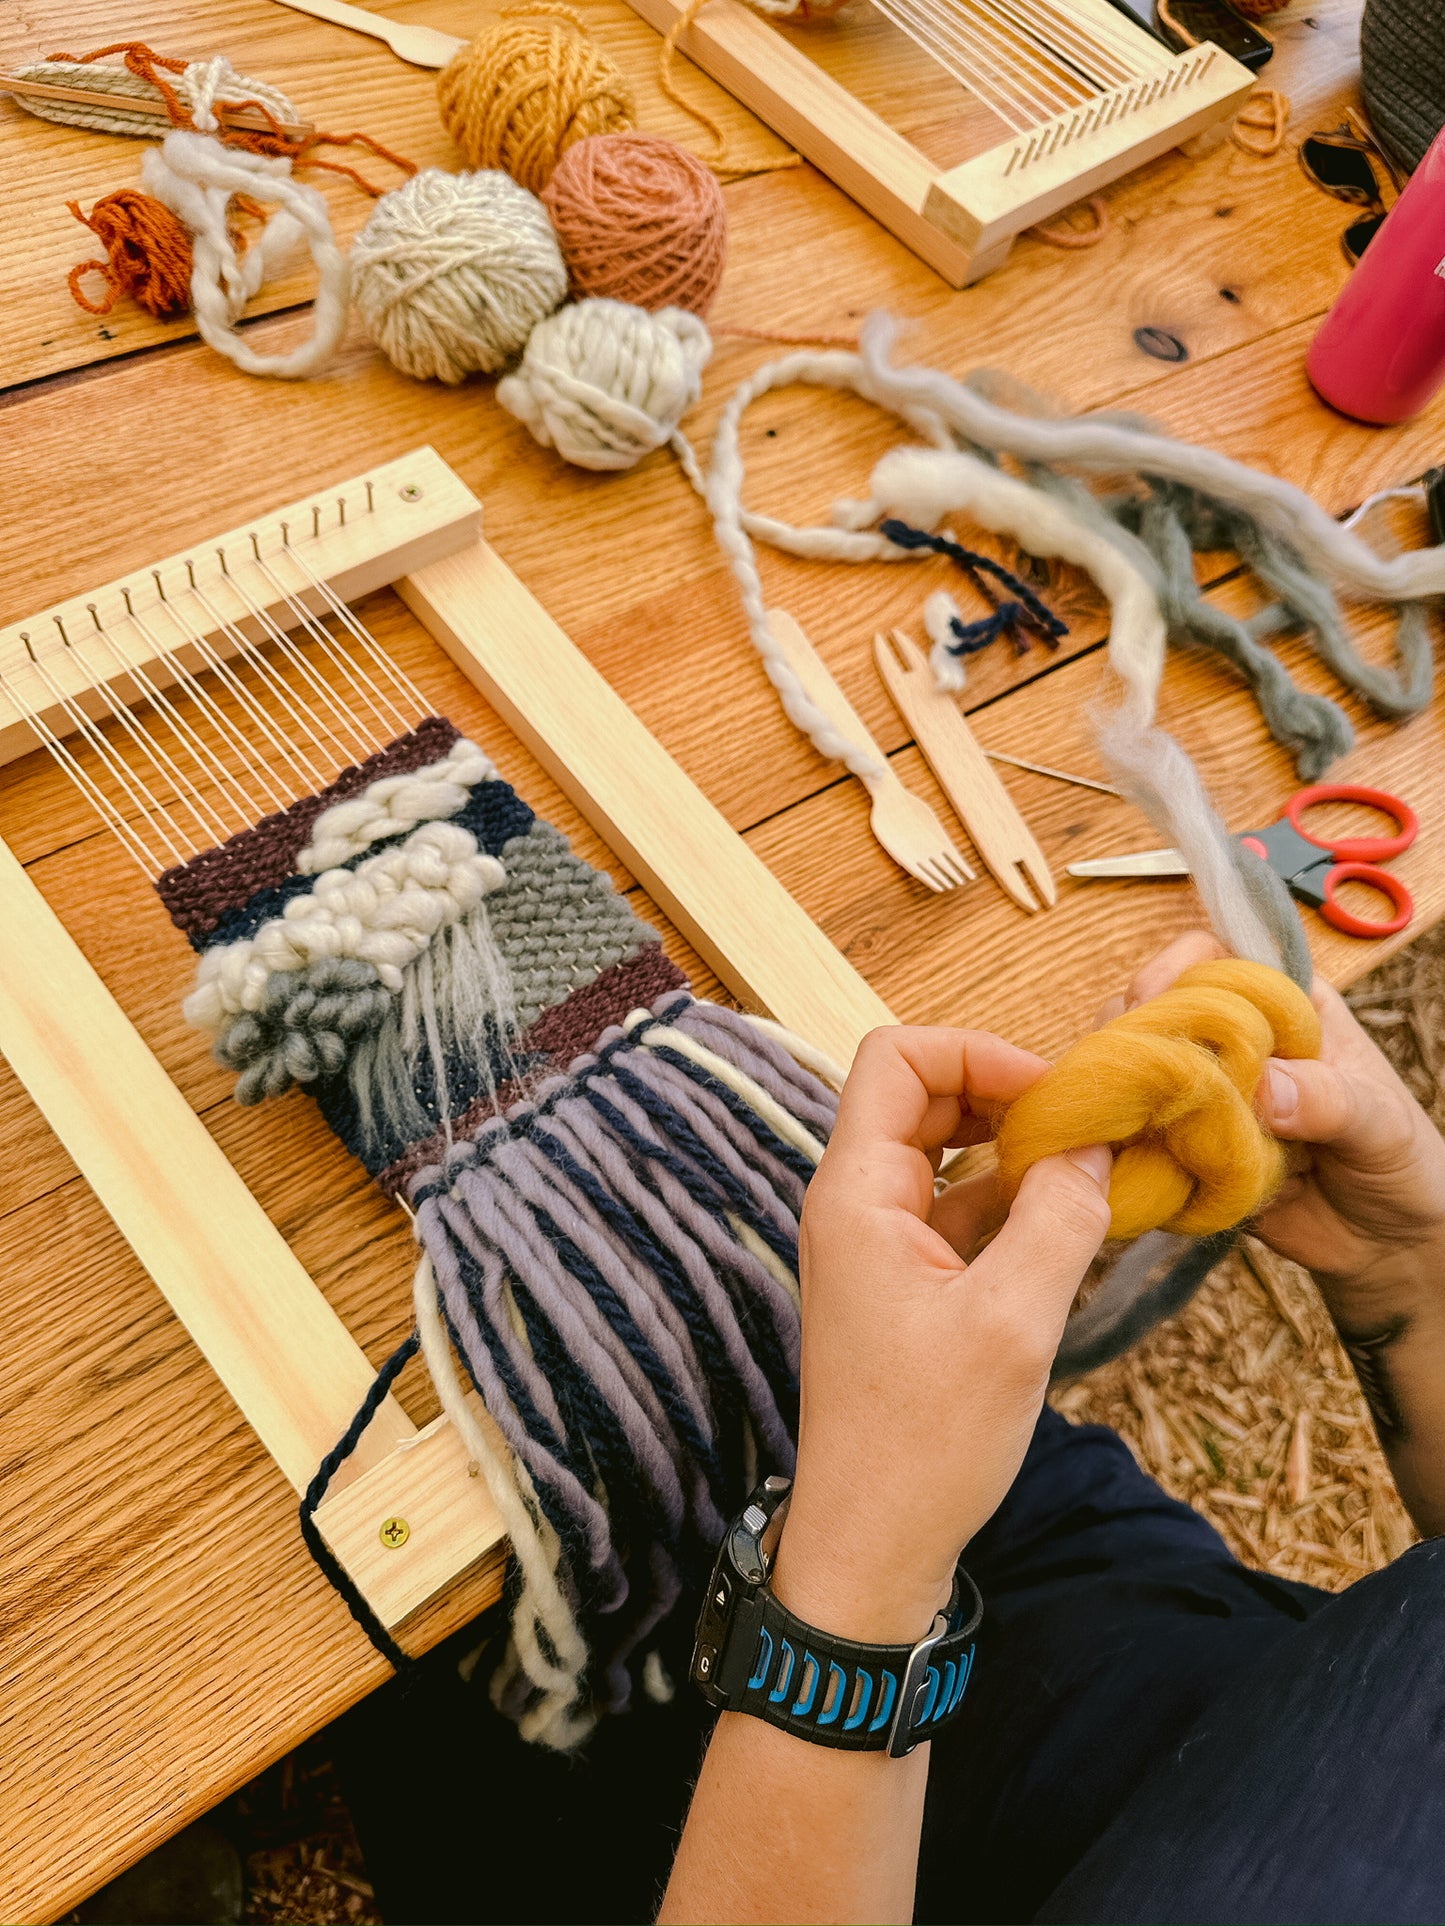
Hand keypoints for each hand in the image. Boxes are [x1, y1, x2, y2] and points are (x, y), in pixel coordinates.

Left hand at [771, 1026, 1111, 1648]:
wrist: (873, 1548)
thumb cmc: (925, 1445)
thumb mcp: (1013, 1325)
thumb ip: (1058, 1221)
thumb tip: (1095, 1147)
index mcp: (855, 1194)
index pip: (897, 1057)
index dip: (978, 1052)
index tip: (1056, 1091)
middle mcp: (856, 1205)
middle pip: (923, 1094)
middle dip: (1005, 1092)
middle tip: (1088, 1123)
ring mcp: (878, 1245)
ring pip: (945, 1152)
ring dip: (1014, 1148)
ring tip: (1093, 1166)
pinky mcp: (905, 1286)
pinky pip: (957, 1210)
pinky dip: (1011, 1202)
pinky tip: (1072, 1221)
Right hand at [1114, 934, 1444, 1320]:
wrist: (1386, 1245)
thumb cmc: (1401, 1165)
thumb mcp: (1381, 1125)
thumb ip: (1329, 1100)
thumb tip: (1264, 1088)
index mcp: (1289, 1008)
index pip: (1218, 959)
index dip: (1177, 970)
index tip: (1151, 1002)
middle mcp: (1239, 1043)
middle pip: (1160, 1006)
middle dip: (1134, 1029)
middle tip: (1127, 1066)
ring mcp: (1208, 1094)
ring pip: (1139, 1066)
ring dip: (1125, 1086)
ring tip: (1127, 1115)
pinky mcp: (1188, 1146)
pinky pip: (1140, 1133)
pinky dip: (1126, 1142)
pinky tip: (1126, 1157)